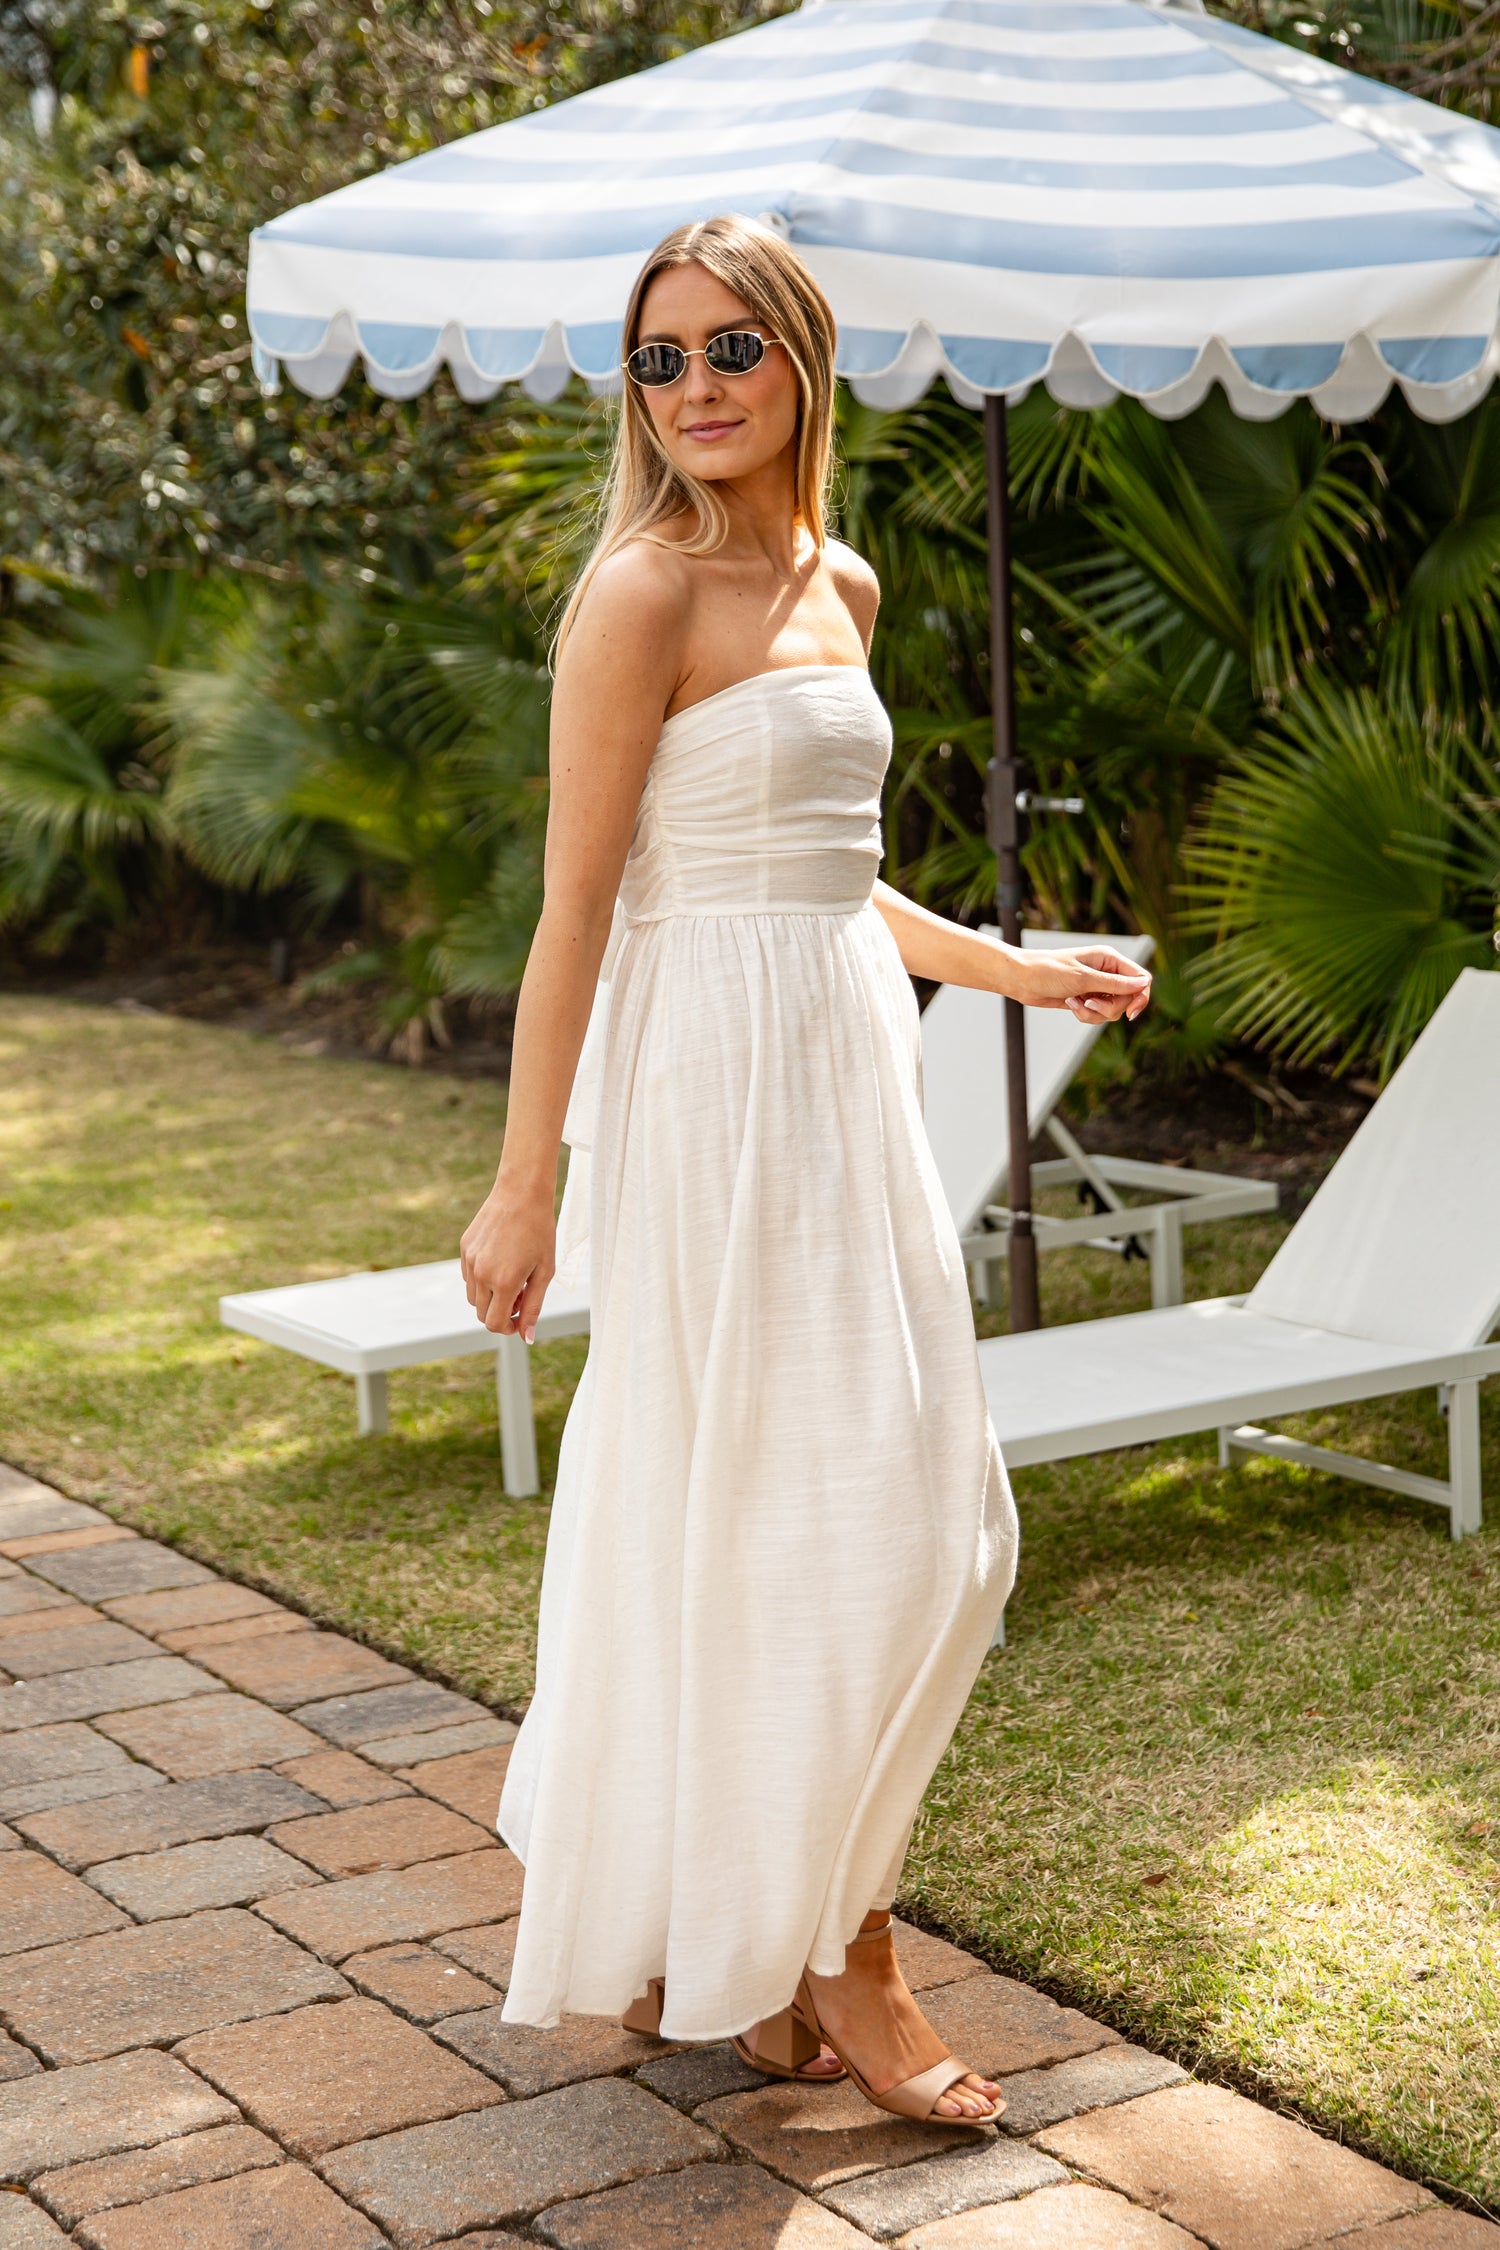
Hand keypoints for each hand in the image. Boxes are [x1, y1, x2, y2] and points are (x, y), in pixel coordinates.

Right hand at [459, 1175, 555, 1340]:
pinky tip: (501, 1260)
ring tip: (512, 1277)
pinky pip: (469, 1276)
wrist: (521, 1193)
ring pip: (473, 1297)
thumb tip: (526, 1338)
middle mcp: (481, 1273)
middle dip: (500, 1312)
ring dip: (490, 1297)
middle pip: (482, 1314)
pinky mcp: (464, 1248)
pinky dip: (482, 1279)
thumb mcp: (544, 1272)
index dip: (508, 1328)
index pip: (494, 1323)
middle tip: (522, 1293)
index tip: (519, 1319)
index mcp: (504, 1281)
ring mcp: (470, 1260)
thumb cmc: (540, 1232)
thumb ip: (533, 1307)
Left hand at [1019, 946, 1151, 1023]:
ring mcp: (1097, 986)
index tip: (1130, 1013)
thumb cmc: (1049, 971)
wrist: (1022, 979)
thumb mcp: (1083, 979)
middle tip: (1090, 1004)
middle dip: (1110, 1007)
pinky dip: (1086, 1015)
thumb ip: (1115, 984)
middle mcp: (1107, 972)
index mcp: (1109, 959)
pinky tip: (1070, 1004)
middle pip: (1128, 998)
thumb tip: (1144, 984)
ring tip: (1075, 1003)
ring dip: (1095, 1013)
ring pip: (1112, 1010)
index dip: (1140, 997)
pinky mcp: (1087, 998)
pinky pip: (1098, 1014)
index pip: (1141, 978)